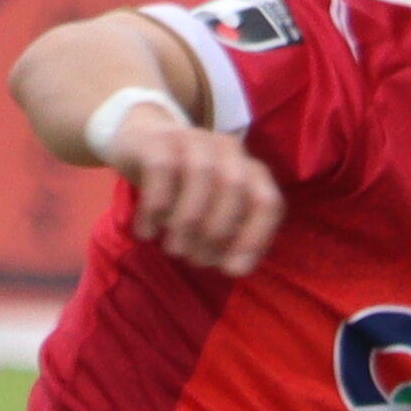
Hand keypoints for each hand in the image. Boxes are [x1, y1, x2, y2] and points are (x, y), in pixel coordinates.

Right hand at [101, 100, 285, 274]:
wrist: (143, 144)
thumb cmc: (186, 191)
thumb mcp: (213, 215)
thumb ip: (230, 239)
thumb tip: (234, 267)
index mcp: (251, 172)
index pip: (268, 202)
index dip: (254, 238)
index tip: (231, 270)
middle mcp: (229, 151)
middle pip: (235, 187)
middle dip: (216, 232)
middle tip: (195, 260)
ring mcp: (194, 140)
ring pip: (201, 175)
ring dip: (187, 221)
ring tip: (174, 249)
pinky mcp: (159, 140)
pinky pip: (162, 170)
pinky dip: (155, 207)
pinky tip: (147, 232)